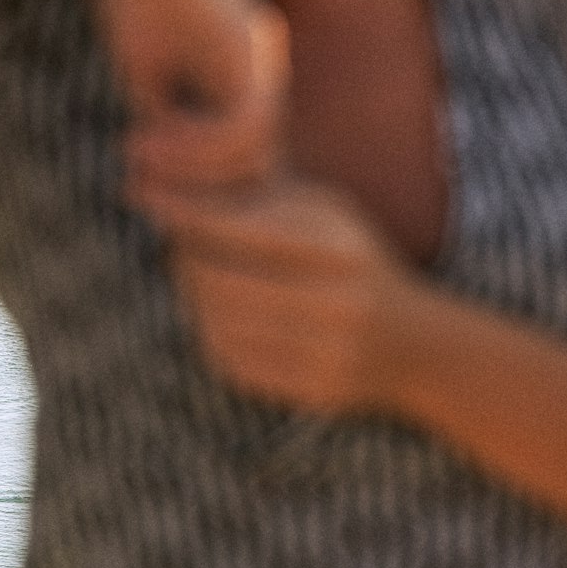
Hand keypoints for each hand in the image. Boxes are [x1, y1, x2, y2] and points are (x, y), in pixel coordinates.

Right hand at [86, 0, 290, 189]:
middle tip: (141, 186)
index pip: (249, 149)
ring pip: (258, 147)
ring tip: (139, 158)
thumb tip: (167, 172)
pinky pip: (245, 120)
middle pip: (263, 158)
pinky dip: (199, 144)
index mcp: (248, 70)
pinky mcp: (250, 42)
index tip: (144, 182)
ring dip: (196, 169)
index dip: (204, 180)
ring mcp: (265, 53)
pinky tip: (150, 136)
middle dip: (205, 187)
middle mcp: (267, 64)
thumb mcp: (147, 65)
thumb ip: (166, 113)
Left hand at [130, 171, 419, 413]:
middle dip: (187, 259)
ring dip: (195, 298)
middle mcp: (337, 298)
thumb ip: (268, 194)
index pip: (246, 229)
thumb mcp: (329, 214)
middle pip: (225, 280)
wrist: (414, 343)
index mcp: (340, 246)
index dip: (192, 216)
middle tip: (175, 244)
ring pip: (222, 323)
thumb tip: (189, 177)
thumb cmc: (354, 261)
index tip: (152, 201)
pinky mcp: (313, 390)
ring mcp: (327, 349)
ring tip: (196, 276)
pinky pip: (235, 361)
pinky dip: (213, 334)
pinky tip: (217, 315)